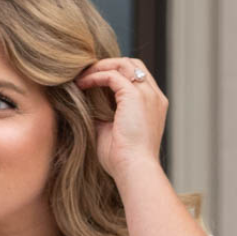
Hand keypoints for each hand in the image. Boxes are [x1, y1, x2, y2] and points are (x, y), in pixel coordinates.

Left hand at [74, 56, 166, 179]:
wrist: (134, 171)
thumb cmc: (123, 161)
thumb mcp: (113, 132)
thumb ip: (104, 115)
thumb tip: (85, 105)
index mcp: (154, 106)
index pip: (137, 78)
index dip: (116, 75)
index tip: (94, 82)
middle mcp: (154, 96)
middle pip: (132, 65)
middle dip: (109, 65)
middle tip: (86, 74)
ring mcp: (147, 94)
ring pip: (123, 64)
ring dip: (101, 67)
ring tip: (82, 76)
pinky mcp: (135, 96)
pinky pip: (112, 75)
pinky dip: (96, 76)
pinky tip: (82, 84)